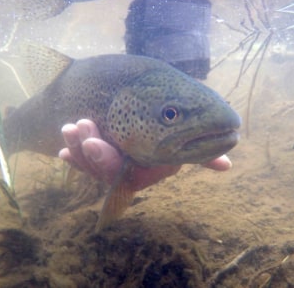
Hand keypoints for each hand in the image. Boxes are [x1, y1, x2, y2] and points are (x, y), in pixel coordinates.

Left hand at [59, 119, 231, 190]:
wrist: (163, 119)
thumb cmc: (175, 131)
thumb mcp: (186, 141)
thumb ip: (202, 155)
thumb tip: (227, 164)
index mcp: (146, 170)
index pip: (126, 174)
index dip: (107, 162)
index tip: (91, 144)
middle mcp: (128, 171)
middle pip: (106, 171)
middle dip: (91, 153)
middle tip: (82, 129)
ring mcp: (113, 164)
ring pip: (92, 164)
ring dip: (79, 146)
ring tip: (71, 126)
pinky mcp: (101, 156)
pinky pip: (84, 159)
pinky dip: (73, 151)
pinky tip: (66, 136)